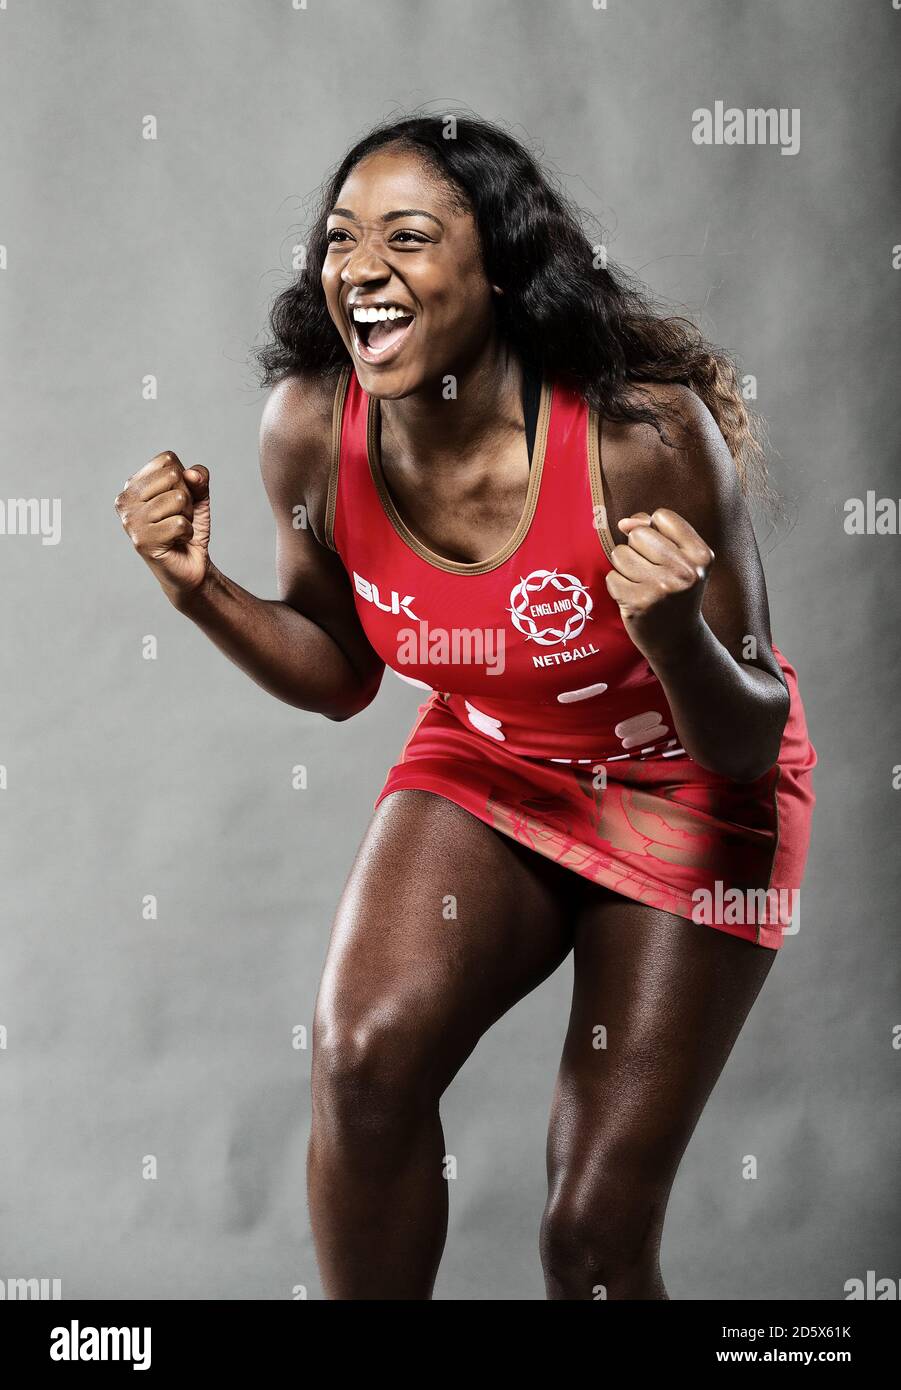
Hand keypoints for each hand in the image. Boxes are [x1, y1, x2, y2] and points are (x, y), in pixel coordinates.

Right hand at [114, 451, 210, 605]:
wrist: (191, 566)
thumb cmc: (188, 529)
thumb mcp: (198, 497)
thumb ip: (199, 478)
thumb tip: (191, 474)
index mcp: (133, 485)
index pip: (168, 460)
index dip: (184, 479)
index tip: (177, 502)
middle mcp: (126, 500)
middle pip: (174, 476)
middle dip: (187, 499)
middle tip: (178, 518)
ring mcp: (131, 521)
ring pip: (178, 499)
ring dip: (187, 517)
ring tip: (176, 531)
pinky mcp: (142, 541)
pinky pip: (180, 523)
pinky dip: (187, 532)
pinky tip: (177, 542)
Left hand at [605, 507, 713, 662]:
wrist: (678, 642)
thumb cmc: (675, 592)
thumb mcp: (680, 559)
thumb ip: (654, 530)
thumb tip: (624, 523)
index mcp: (702, 555)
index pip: (662, 516)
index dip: (654, 532)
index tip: (664, 555)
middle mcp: (685, 571)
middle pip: (638, 534)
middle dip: (637, 550)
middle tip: (652, 574)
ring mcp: (661, 589)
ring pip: (620, 554)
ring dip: (625, 568)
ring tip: (643, 586)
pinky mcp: (639, 604)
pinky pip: (611, 577)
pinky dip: (618, 587)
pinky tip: (634, 600)